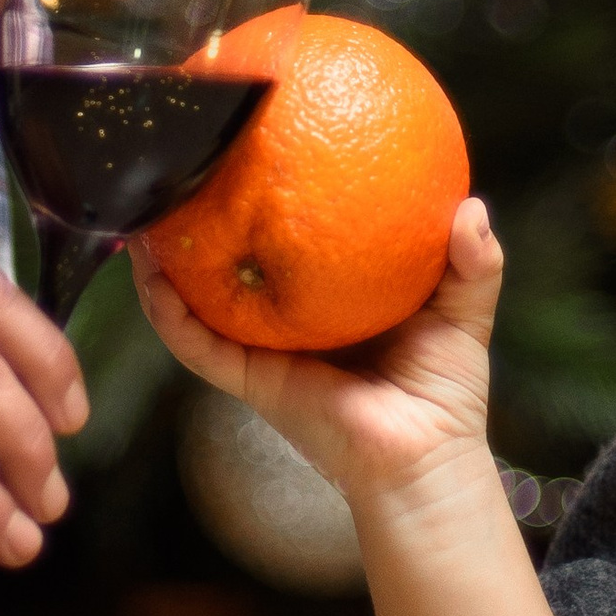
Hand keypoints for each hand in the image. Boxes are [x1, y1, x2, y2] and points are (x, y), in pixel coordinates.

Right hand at [129, 197, 499, 512]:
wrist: (426, 459)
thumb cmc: (444, 391)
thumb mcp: (463, 310)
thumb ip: (474, 260)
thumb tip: (471, 207)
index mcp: (330, 301)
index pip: (292, 246)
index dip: (270, 205)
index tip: (254, 156)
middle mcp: (288, 322)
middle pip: (233, 267)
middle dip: (200, 226)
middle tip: (182, 173)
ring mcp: (263, 351)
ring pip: (199, 302)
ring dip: (165, 265)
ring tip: (141, 218)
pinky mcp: (251, 381)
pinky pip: (199, 345)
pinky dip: (170, 316)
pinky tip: (151, 279)